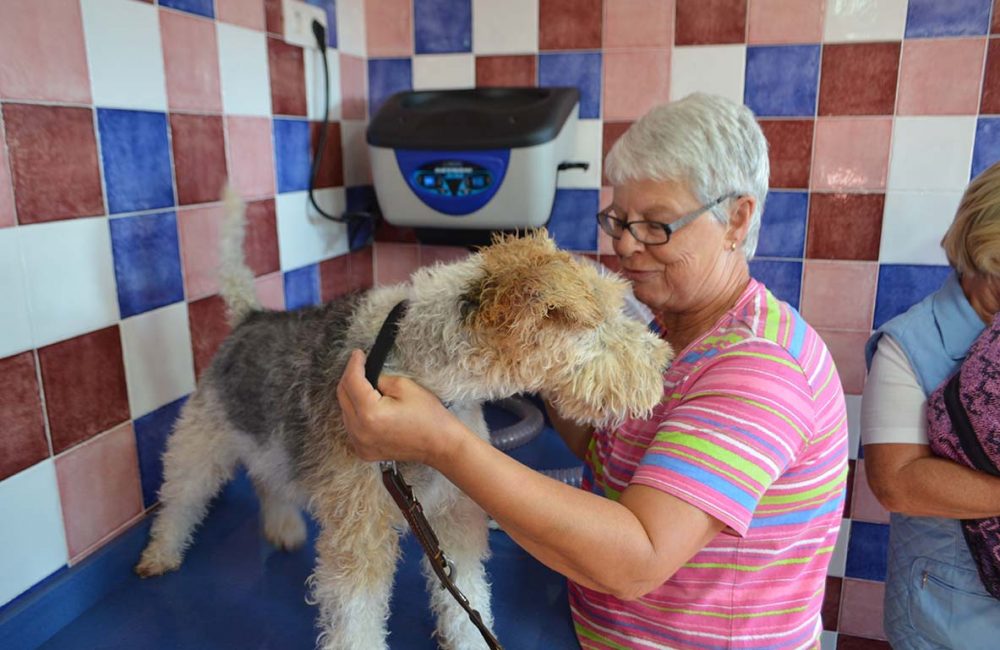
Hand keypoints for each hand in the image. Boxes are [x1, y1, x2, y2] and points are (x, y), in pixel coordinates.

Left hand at [336, 349, 464, 465]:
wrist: (440, 444)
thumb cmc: (428, 416)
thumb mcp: (404, 386)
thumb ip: (379, 378)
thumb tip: (367, 376)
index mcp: (370, 414)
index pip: (351, 382)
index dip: (354, 364)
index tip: (358, 354)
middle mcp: (360, 431)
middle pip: (342, 396)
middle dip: (350, 377)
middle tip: (360, 365)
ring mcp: (360, 444)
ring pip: (344, 411)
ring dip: (352, 396)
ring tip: (366, 385)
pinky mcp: (363, 451)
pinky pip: (351, 426)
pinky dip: (356, 413)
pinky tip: (368, 406)